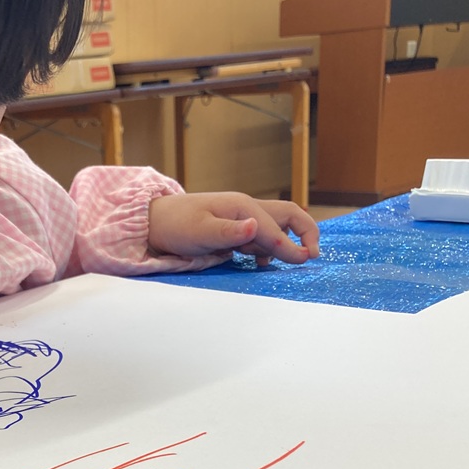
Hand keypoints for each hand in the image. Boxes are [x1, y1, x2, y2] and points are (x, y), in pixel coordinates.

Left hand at [147, 192, 319, 266]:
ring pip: (276, 227)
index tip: (305, 261)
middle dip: (305, 232)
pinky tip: (262, 262)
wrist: (155, 223)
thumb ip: (228, 232)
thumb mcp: (199, 232)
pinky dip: (269, 247)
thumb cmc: (176, 226)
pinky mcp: (235, 230)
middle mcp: (247, 209)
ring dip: (286, 242)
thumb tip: (256, 227)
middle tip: (312, 255)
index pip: (274, 228)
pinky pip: (262, 236)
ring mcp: (242, 219)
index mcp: (242, 206)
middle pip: (288, 215)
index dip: (291, 246)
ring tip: (291, 261)